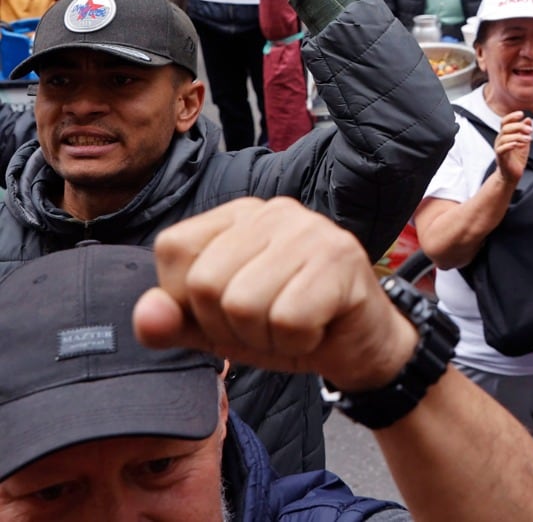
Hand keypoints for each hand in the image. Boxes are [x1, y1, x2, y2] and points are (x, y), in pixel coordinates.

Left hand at [132, 197, 418, 391]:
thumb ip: (175, 322)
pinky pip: (288, 320)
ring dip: (267, 338)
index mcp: (236, 217)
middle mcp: (273, 211)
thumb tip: (146, 314)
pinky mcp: (341, 258)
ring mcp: (311, 230)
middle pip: (206, 283)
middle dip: (230, 326)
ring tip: (293, 325)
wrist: (361, 346)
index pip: (173, 249)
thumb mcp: (219, 329)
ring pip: (244, 304)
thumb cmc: (288, 328)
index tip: (230, 312)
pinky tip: (318, 327)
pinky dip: (298, 341)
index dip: (190, 300)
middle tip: (268, 324)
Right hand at [494, 111, 532, 184]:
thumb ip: (525, 132)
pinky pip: (502, 149)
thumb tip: (528, 119)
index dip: (512, 116)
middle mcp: (500, 140)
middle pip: (505, 128)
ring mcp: (499, 148)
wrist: (512, 175)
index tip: (522, 113)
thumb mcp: (524, 142)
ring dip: (517, 136)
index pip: (505, 121)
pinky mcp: (500, 157)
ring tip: (528, 139)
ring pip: (504, 137)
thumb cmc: (517, 159)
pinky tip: (518, 144)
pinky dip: (510, 145)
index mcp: (505, 135)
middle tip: (530, 129)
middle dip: (518, 126)